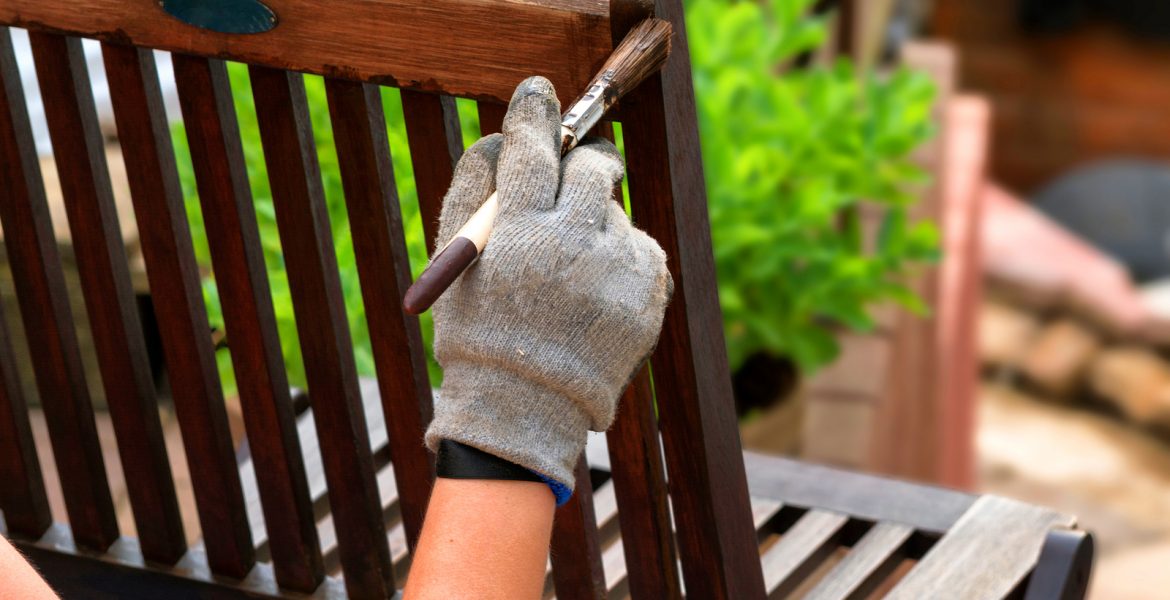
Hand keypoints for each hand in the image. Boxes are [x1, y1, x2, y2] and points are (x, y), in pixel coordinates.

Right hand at [423, 76, 672, 498]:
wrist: (527, 408)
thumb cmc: (481, 331)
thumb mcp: (456, 264)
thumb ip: (472, 191)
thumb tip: (498, 139)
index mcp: (519, 233)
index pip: (531, 149)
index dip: (534, 115)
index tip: (538, 94)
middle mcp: (573, 243)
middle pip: (594, 166)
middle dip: (583, 164)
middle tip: (573, 179)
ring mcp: (619, 268)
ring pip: (617, 210)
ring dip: (596, 223)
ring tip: (573, 270)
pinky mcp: (651, 290)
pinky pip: (642, 246)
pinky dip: (621, 257)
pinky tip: (596, 293)